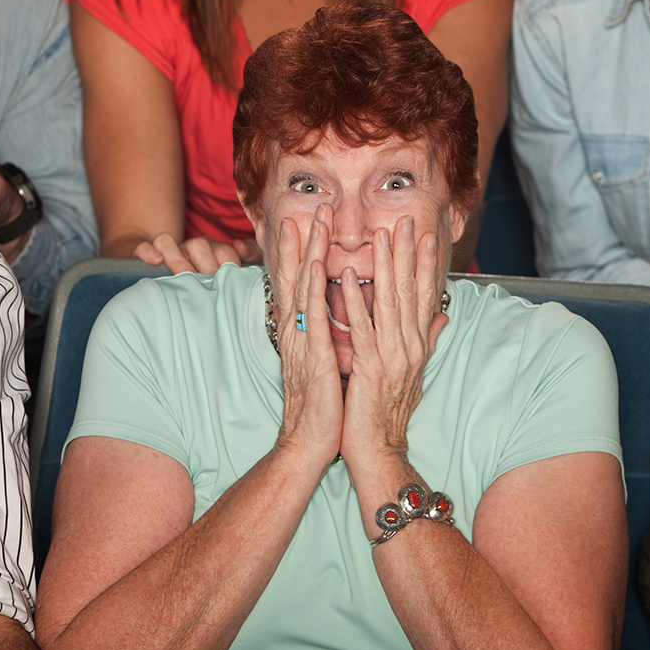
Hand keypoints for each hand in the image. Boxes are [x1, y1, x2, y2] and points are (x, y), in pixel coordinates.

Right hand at [134, 233, 261, 273]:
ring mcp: (167, 252)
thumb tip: (241, 246)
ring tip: (184, 276)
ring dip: (178, 259)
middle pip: (199, 245)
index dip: (230, 262)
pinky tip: (155, 260)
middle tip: (210, 283)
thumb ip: (250, 255)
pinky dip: (148, 252)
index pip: (224, 250)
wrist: (168, 282)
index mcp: (213, 252)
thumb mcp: (232, 271)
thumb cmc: (209, 285)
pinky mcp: (144, 255)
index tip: (234, 278)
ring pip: (169, 242)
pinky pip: (142, 247)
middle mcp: (190, 249)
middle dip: (206, 266)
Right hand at [269, 203, 343, 462]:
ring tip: (311, 222)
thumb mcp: (333, 362)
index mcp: (306, 331)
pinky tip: (314, 266)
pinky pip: (312, 317)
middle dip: (307, 240)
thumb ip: (339, 334)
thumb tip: (351, 316)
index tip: (317, 220)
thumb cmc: (324, 404)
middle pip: (299, 276)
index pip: (305, 283)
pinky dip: (311, 289)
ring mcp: (303, 341)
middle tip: (316, 208)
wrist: (310, 442)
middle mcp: (299, 330)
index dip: (309, 250)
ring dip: (307, 253)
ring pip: (303, 288)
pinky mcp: (311, 356)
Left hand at [338, 215, 447, 463]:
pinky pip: (361, 328)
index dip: (426, 264)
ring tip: (380, 237)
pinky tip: (344, 278)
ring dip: (383, 267)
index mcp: (418, 345)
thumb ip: (426, 340)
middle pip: (410, 292)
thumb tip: (443, 317)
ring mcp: (392, 357)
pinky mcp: (369, 368)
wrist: (378, 449)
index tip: (427, 235)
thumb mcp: (412, 372)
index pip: (425, 296)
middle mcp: (410, 347)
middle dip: (407, 254)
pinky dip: (353, 302)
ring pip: (388, 303)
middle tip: (405, 220)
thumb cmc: (388, 410)